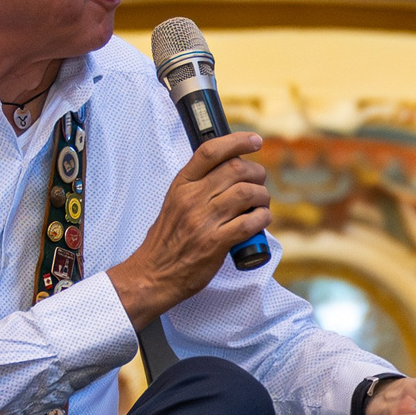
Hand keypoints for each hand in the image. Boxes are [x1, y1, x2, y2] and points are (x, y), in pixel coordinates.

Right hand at [108, 134, 271, 325]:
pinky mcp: (214, 242)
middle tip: (260, 183)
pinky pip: (249, 222)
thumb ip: (198, 185)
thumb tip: (229, 170)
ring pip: (246, 193)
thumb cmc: (168, 239)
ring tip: (261, 204)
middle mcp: (191, 198)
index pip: (210, 152)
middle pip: (235, 170)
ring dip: (262, 197)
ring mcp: (203, 220)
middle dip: (257, 173)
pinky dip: (262, 218)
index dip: (237, 141)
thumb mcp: (174, 202)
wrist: (153, 274)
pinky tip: (261, 220)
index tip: (254, 141)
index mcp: (181, 185)